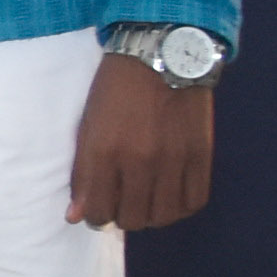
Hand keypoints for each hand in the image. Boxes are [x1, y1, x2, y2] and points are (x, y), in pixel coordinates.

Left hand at [69, 52, 214, 228]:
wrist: (162, 58)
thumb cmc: (115, 91)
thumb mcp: (87, 127)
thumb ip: (82, 174)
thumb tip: (76, 216)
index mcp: (103, 152)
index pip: (97, 210)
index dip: (95, 217)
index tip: (97, 210)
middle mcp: (139, 161)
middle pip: (131, 218)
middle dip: (122, 217)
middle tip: (121, 205)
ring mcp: (173, 160)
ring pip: (162, 216)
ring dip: (151, 216)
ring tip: (145, 203)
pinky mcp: (201, 156)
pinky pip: (193, 201)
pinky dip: (179, 207)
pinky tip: (169, 199)